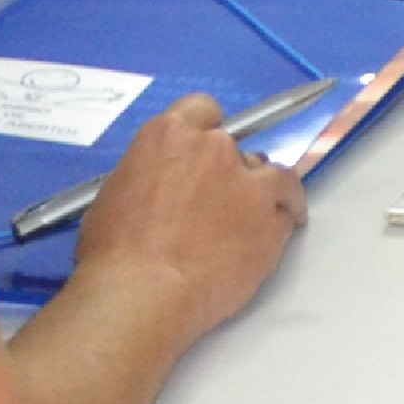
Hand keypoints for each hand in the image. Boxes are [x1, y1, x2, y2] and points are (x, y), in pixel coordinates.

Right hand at [69, 91, 308, 335]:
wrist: (143, 293)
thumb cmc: (115, 252)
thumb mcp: (116, 193)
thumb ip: (151, 175)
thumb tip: (162, 185)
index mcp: (170, 135)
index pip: (203, 109)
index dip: (208, 131)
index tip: (207, 151)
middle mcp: (215, 149)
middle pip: (236, 148)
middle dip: (230, 171)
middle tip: (219, 201)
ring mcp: (249, 182)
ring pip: (275, 175)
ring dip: (269, 191)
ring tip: (263, 214)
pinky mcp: (272, 219)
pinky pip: (288, 210)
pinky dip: (285, 218)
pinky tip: (279, 230)